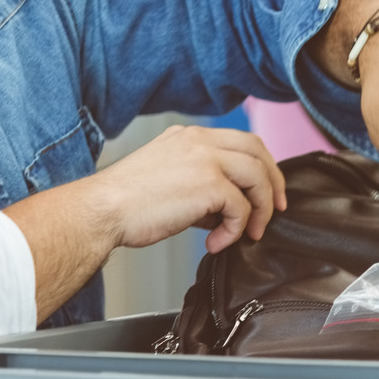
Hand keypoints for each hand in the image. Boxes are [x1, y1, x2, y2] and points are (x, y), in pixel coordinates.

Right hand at [86, 125, 285, 253]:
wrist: (102, 210)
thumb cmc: (126, 203)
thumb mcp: (167, 179)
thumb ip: (199, 185)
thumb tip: (224, 210)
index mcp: (188, 136)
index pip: (239, 140)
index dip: (260, 165)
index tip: (266, 190)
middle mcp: (199, 140)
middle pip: (258, 150)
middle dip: (274, 181)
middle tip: (277, 209)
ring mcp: (205, 159)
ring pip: (257, 177)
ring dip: (260, 209)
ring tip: (249, 233)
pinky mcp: (208, 183)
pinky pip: (241, 207)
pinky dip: (235, 230)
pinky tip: (216, 242)